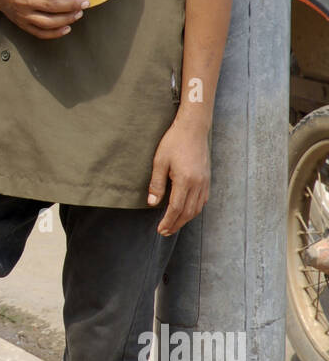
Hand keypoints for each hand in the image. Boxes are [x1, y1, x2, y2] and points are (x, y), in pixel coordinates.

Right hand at [0, 0, 89, 39]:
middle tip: (85, 2)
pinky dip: (55, 33)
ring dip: (66, 19)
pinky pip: (40, 33)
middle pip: (52, 6)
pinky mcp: (22, 24)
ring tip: (78, 14)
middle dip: (72, 5)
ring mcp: (23, 14)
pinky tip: (67, 28)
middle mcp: (24, 0)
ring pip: (48, 22)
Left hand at [147, 117, 210, 235]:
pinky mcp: (207, 178)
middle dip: (176, 224)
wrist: (193, 128)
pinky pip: (202, 200)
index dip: (168, 221)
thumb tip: (152, 203)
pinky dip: (194, 210)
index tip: (160, 229)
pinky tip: (186, 212)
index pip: (176, 208)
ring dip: (185, 219)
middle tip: (165, 232)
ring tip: (174, 225)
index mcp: (185, 180)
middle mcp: (198, 184)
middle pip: (187, 212)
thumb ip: (157, 184)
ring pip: (197, 208)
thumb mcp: (160, 161)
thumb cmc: (174, 142)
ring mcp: (204, 182)